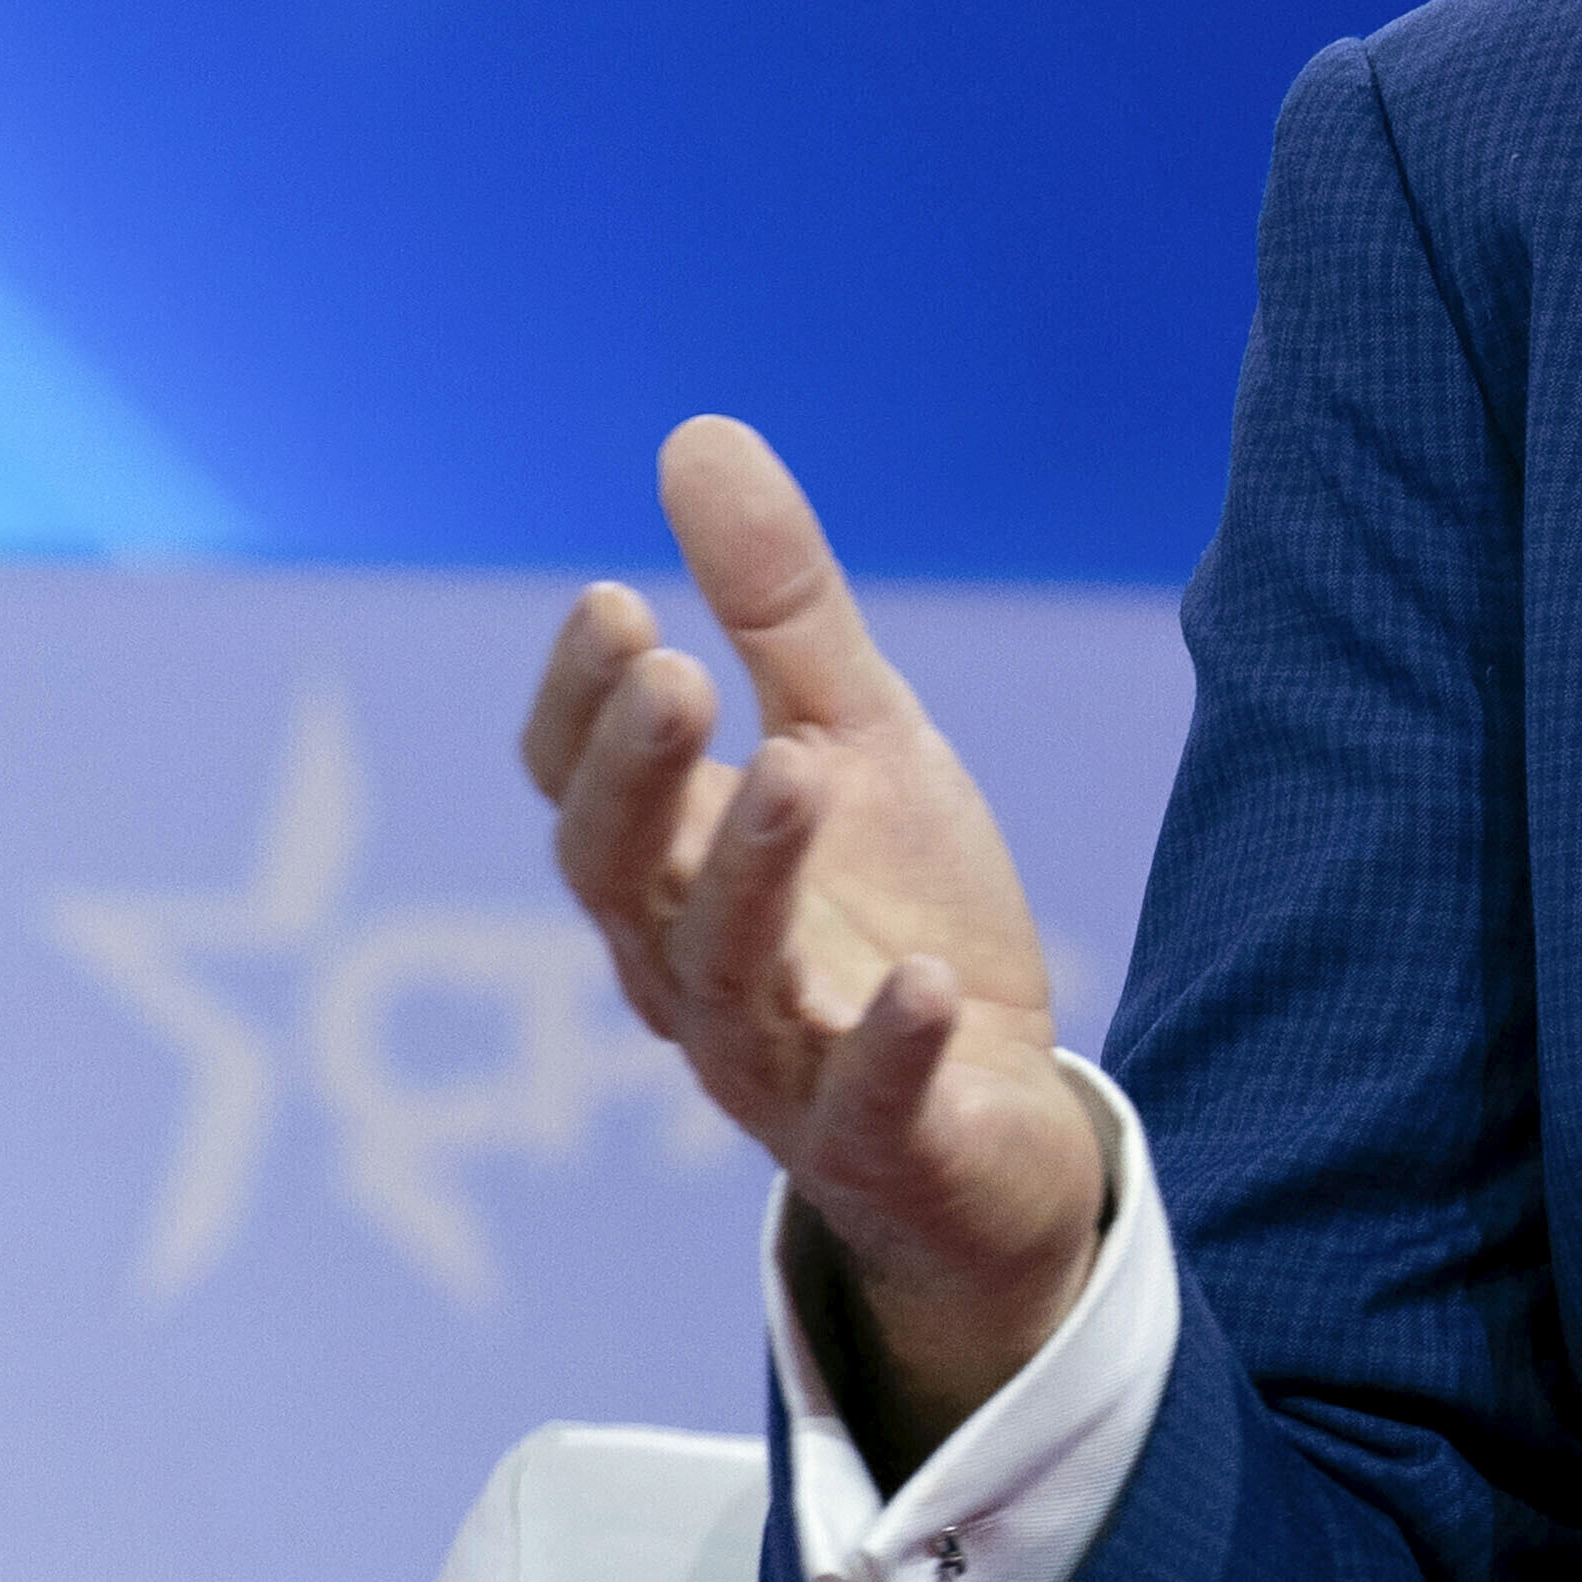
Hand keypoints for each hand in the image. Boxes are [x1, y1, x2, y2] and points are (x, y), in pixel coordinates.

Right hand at [526, 417, 1109, 1467]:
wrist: (1000, 1124)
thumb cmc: (895, 917)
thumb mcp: (856, 740)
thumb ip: (780, 611)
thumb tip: (695, 435)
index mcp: (672, 875)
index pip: (583, 792)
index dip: (581, 710)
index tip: (612, 601)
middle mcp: (691, 975)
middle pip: (621, 881)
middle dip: (637, 779)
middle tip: (673, 674)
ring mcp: (778, 1070)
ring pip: (724, 984)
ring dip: (751, 876)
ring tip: (797, 771)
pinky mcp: (881, 1146)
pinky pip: (865, 1107)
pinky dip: (885, 1047)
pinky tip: (923, 981)